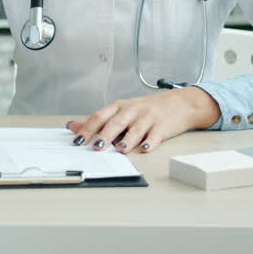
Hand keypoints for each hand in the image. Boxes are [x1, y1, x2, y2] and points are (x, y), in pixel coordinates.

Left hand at [65, 87, 220, 154]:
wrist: (179, 103)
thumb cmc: (146, 109)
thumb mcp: (121, 111)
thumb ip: (98, 120)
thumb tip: (73, 126)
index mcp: (119, 107)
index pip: (100, 116)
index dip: (88, 128)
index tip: (78, 140)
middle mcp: (132, 110)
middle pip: (116, 122)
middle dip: (106, 134)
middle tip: (97, 146)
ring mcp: (148, 118)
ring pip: (135, 129)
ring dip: (127, 140)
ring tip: (120, 149)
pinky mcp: (163, 126)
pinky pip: (155, 134)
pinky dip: (150, 142)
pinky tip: (145, 148)